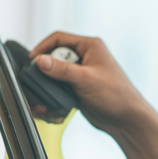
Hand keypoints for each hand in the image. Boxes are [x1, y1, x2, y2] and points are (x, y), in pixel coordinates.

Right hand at [30, 32, 157, 158]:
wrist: (126, 120)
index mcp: (90, 46)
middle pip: (55, 57)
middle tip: (38, 80)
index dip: (43, 47)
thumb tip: (40, 60)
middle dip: (45, 70)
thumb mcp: (86, 79)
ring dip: (48, 84)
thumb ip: (62, 69)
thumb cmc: (115, 95)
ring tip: (44, 95)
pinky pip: (60, 87)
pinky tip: (52, 104)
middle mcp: (85, 57)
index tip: (32, 59)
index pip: (59, 38)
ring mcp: (81, 73)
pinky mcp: (78, 88)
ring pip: (55, 74)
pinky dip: (54, 94)